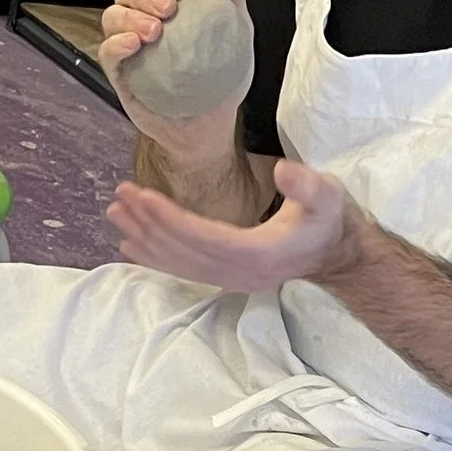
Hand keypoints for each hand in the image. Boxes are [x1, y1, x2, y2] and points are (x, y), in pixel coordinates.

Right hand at [100, 0, 246, 136]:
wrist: (212, 126)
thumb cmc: (220, 81)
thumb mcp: (238, 33)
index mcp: (166, 8)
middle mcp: (143, 23)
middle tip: (169, 8)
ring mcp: (129, 49)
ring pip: (111, 16)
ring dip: (129, 16)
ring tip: (154, 30)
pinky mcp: (120, 76)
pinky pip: (107, 53)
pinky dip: (116, 43)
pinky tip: (134, 44)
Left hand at [108, 157, 365, 291]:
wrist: (335, 253)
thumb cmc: (328, 220)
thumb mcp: (328, 196)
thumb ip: (308, 186)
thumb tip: (283, 170)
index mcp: (258, 254)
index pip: (204, 237)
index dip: (171, 219)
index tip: (143, 197)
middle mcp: (239, 274)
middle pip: (184, 252)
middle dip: (149, 224)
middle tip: (121, 197)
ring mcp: (230, 280)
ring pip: (179, 262)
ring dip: (145, 239)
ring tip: (116, 214)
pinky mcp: (225, 277)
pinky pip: (184, 270)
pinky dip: (155, 257)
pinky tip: (131, 244)